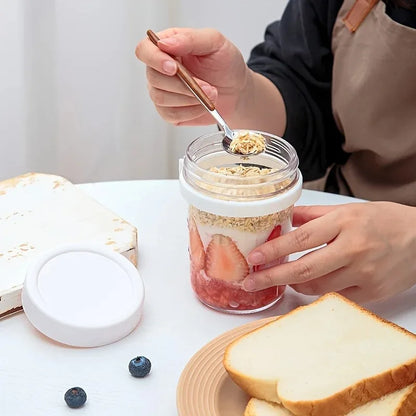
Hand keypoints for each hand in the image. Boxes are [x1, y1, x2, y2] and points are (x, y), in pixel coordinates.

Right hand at [135, 27, 248, 125]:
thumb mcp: (215, 43)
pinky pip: (171, 114)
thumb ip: (190, 39)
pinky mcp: (169, 111)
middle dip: (183, 85)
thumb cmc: (225, 64)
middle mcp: (159, 69)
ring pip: (161, 98)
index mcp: (167, 46)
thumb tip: (165, 44)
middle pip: (153, 78)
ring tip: (210, 94)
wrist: (237, 91)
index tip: (173, 68)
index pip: (145, 50)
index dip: (154, 59)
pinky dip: (191, 111)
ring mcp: (162, 91)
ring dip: (189, 98)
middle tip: (207, 86)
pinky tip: (203, 105)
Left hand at [243, 202, 415, 303]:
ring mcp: (364, 273)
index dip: (274, 250)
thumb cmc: (384, 220)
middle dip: (273, 278)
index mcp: (345, 222)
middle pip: (304, 269)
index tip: (254, 258)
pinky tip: (310, 285)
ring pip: (317, 287)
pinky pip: (335, 297)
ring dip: (294, 284)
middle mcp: (353, 249)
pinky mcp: (372, 292)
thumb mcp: (348, 209)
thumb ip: (315, 214)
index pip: (301, 238)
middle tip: (250, 282)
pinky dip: (318, 292)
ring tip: (283, 278)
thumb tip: (286, 218)